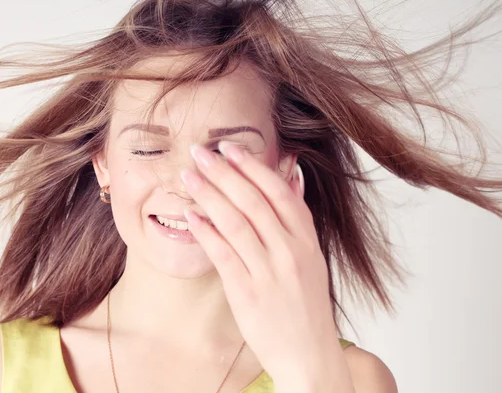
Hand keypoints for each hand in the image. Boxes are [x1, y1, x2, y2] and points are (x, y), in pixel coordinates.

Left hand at [180, 141, 340, 379]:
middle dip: (224, 172)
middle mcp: (290, 252)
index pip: (279, 192)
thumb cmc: (306, 304)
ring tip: (189, 176)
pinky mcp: (248, 293)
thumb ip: (299, 217)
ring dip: (209, 195)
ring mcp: (269, 272)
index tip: (230, 148)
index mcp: (307, 241)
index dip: (253, 166)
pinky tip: (191, 215)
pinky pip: (223, 254)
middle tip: (200, 151)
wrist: (308, 353)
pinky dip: (205, 231)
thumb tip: (293, 176)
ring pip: (235, 222)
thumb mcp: (312, 257)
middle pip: (253, 201)